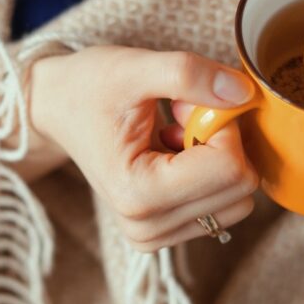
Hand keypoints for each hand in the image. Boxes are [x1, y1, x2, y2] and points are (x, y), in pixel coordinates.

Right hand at [27, 45, 257, 251]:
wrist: (59, 108)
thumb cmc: (90, 86)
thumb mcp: (135, 67)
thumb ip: (188, 75)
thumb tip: (244, 94)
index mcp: (137, 193)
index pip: (229, 166)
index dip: (220, 122)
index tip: (184, 103)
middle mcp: (146, 227)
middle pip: (240, 187)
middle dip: (222, 141)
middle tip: (180, 116)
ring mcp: (156, 236)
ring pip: (238, 200)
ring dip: (219, 158)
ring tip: (175, 135)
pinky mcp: (166, 234)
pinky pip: (224, 207)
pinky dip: (210, 175)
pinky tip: (175, 154)